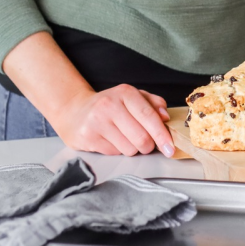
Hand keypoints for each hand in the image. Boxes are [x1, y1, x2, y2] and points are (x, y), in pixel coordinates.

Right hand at [52, 84, 175, 156]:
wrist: (74, 111)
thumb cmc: (110, 105)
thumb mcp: (132, 97)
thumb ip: (153, 103)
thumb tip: (165, 117)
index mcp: (125, 93)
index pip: (149, 116)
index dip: (162, 135)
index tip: (170, 148)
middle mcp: (109, 105)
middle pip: (142, 138)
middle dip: (148, 145)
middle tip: (145, 142)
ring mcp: (96, 122)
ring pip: (130, 149)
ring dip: (132, 148)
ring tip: (124, 137)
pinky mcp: (87, 137)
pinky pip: (114, 153)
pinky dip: (118, 150)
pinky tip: (110, 140)